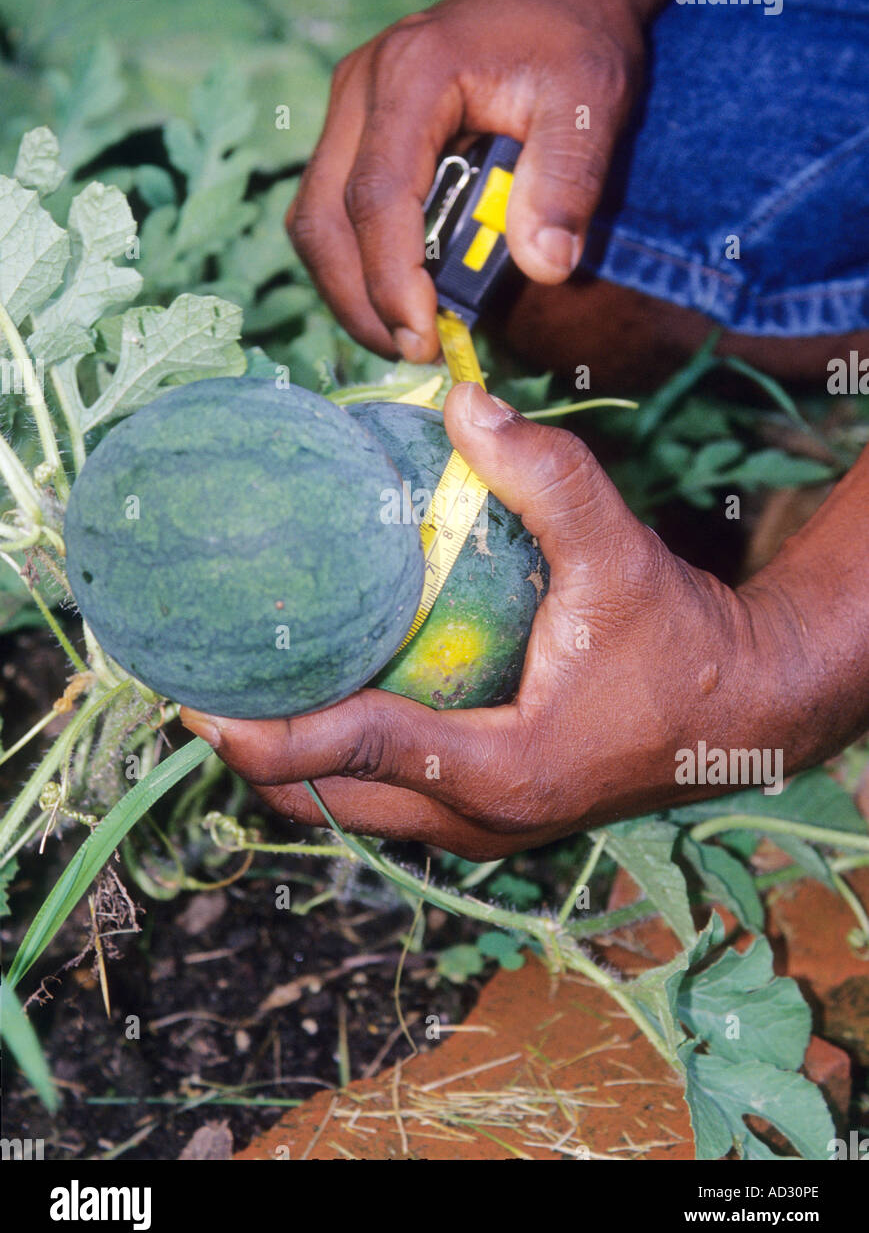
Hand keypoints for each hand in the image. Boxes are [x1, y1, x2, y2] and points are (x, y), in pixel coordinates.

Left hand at [180, 385, 802, 860]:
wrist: (743, 709)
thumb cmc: (683, 643)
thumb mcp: (621, 556)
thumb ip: (547, 478)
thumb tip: (464, 403)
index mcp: (501, 771)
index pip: (356, 750)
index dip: (265, 731)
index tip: (192, 700)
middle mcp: (479, 820)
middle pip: (328, 802)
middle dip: (254, 756)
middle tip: (198, 686)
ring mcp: (481, 829)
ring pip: (351, 811)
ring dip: (289, 763)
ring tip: (240, 691)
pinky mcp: (488, 814)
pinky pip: (383, 800)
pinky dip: (336, 760)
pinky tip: (319, 695)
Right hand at [285, 0, 643, 361]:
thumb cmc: (572, 43)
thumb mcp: (591, 104)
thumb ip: (567, 183)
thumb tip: (545, 268)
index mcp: (413, 74)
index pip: (378, 196)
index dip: (392, 278)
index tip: (425, 338)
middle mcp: (360, 86)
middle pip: (322, 218)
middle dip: (359, 300)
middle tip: (413, 353)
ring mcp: (347, 107)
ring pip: (313, 220)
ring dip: (349, 290)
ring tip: (404, 335)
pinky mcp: (352, 130)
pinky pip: (330, 211)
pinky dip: (355, 265)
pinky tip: (398, 297)